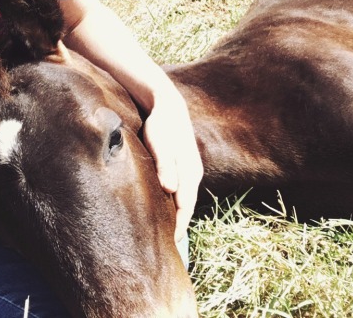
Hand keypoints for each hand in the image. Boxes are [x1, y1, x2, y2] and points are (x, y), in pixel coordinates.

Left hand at [143, 91, 202, 241]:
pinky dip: (175, 203)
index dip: (179, 226)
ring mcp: (189, 170)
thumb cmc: (161, 125)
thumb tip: (169, 188)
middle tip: (166, 246)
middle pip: (187, 205)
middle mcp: (193, 173)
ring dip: (177, 214)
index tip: (171, 244)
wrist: (168, 106)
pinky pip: (181, 191)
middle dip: (179, 225)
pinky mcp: (183, 167)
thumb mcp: (159, 142)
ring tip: (166, 233)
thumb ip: (164, 164)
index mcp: (189, 172)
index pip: (185, 206)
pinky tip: (166, 209)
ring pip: (184, 198)